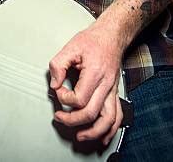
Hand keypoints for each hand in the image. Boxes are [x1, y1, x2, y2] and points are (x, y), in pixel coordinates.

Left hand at [49, 25, 123, 145]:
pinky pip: (117, 116)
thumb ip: (58, 65)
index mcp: (95, 73)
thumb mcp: (71, 47)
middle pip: (91, 113)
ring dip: (94, 132)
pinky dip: (110, 130)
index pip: (79, 98)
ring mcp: (112, 90)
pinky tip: (102, 136)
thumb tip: (54, 83)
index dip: (64, 98)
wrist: (111, 35)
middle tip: (60, 116)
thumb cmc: (93, 40)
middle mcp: (106, 85)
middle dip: (72, 120)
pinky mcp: (114, 92)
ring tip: (80, 136)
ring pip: (108, 120)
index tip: (59, 90)